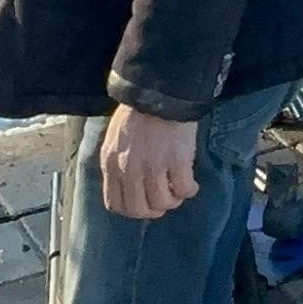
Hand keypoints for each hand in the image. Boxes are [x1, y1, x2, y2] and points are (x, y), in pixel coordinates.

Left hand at [95, 106, 201, 220]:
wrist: (159, 93)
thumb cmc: (137, 114)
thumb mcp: (115, 140)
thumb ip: (118, 164)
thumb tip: (128, 186)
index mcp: (111, 164)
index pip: (116, 204)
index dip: (132, 210)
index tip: (143, 205)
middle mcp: (129, 169)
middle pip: (139, 210)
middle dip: (153, 210)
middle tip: (163, 200)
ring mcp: (153, 167)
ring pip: (162, 203)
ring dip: (173, 200)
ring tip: (178, 189)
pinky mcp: (176, 161)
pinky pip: (184, 190)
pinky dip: (189, 190)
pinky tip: (191, 183)